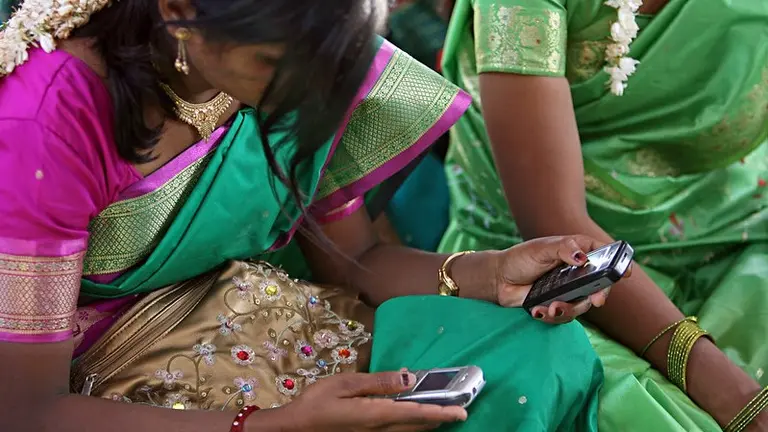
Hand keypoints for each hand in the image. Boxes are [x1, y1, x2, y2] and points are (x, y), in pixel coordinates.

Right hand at [274, 371, 466, 430]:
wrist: (295, 429)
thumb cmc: (316, 404)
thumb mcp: (345, 384)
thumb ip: (377, 382)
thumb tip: (407, 378)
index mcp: (376, 415)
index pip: (416, 413)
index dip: (441, 412)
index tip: (461, 411)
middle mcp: (380, 430)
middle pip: (417, 426)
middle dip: (439, 419)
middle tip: (458, 411)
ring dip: (426, 423)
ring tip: (442, 414)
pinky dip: (410, 425)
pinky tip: (410, 418)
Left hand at [493, 235, 626, 323]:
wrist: (499, 279)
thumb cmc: (521, 258)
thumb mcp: (541, 249)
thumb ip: (562, 249)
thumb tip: (581, 258)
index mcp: (577, 252)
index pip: (604, 255)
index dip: (619, 263)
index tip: (627, 272)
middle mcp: (578, 272)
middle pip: (600, 285)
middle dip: (600, 295)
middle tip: (597, 300)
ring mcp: (569, 290)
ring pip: (582, 306)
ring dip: (569, 309)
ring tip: (550, 308)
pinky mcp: (558, 305)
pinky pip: (564, 316)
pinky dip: (552, 316)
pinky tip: (538, 311)